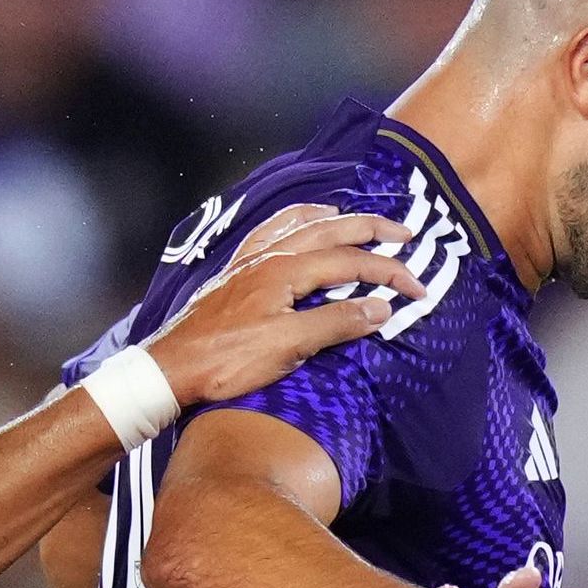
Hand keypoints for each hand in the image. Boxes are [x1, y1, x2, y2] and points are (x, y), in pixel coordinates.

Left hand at [134, 204, 424, 410]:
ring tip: (353, 218)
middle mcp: (268, 256)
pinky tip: (295, 228)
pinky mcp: (233, 274)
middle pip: (330, 231)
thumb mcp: (289, 347)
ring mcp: (248, 262)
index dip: (389, 273)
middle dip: (371, 230)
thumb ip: (336, 323)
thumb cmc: (227, 361)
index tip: (417, 289)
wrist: (171, 369)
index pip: (351, 261)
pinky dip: (293, 222)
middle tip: (404, 233)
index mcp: (286, 270)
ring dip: (333, 218)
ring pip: (299, 224)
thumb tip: (380, 308)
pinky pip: (270, 232)